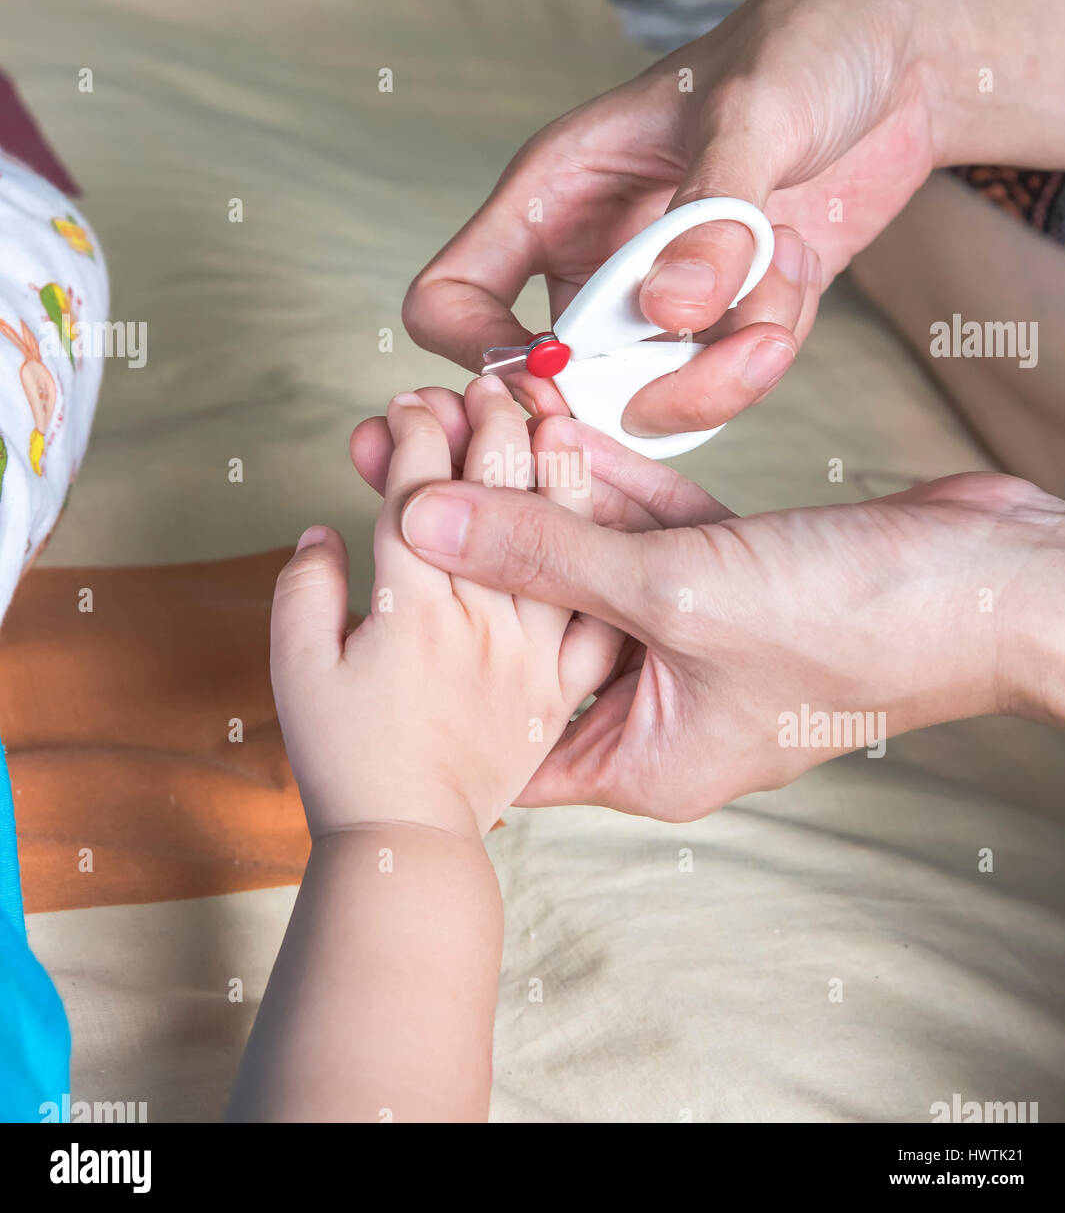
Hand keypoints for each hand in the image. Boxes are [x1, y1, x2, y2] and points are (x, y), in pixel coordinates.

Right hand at [270, 377, 621, 839]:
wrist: (411, 847)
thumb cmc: (344, 765)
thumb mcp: (298, 675)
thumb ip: (304, 595)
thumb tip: (324, 531)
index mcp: (413, 611)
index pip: (422, 496)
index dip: (415, 437)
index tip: (407, 402)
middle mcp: (481, 623)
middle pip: (494, 502)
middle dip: (486, 430)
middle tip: (482, 385)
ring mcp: (532, 655)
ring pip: (555, 541)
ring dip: (549, 469)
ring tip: (546, 413)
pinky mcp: (563, 689)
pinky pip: (593, 616)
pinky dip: (596, 561)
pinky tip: (597, 514)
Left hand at [391, 419, 1064, 820]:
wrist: (999, 581)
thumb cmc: (859, 629)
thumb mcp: (681, 596)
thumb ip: (548, 558)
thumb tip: (422, 525)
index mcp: (642, 754)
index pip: (503, 713)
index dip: (432, 634)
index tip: (368, 549)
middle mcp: (662, 701)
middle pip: (535, 614)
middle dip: (471, 529)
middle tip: (395, 445)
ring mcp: (699, 634)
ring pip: (591, 556)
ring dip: (532, 482)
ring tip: (452, 407)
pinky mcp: (734, 572)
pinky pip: (648, 524)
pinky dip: (605, 473)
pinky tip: (542, 414)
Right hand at [402, 0, 938, 437]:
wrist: (899, 57)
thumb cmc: (804, 49)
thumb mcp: (752, 113)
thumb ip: (709, 216)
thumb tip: (668, 311)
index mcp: (553, 194)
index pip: (452, 297)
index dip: (480, 350)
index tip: (557, 369)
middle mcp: (590, 257)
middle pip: (568, 384)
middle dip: (656, 387)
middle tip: (743, 347)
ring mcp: (654, 297)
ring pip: (656, 396)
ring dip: (735, 359)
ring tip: (790, 270)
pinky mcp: (720, 321)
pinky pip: (727, 377)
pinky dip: (776, 336)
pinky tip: (802, 261)